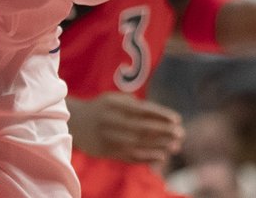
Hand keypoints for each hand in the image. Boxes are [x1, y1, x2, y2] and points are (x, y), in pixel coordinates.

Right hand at [67, 92, 183, 163]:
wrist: (74, 122)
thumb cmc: (100, 108)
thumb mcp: (113, 98)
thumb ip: (133, 104)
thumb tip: (158, 115)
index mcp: (116, 105)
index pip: (144, 110)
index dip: (162, 115)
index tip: (177, 119)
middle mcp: (113, 122)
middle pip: (143, 128)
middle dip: (164, 131)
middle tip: (180, 134)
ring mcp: (109, 138)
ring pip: (139, 144)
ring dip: (159, 146)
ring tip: (175, 147)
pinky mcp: (107, 152)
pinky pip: (129, 156)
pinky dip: (147, 157)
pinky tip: (160, 157)